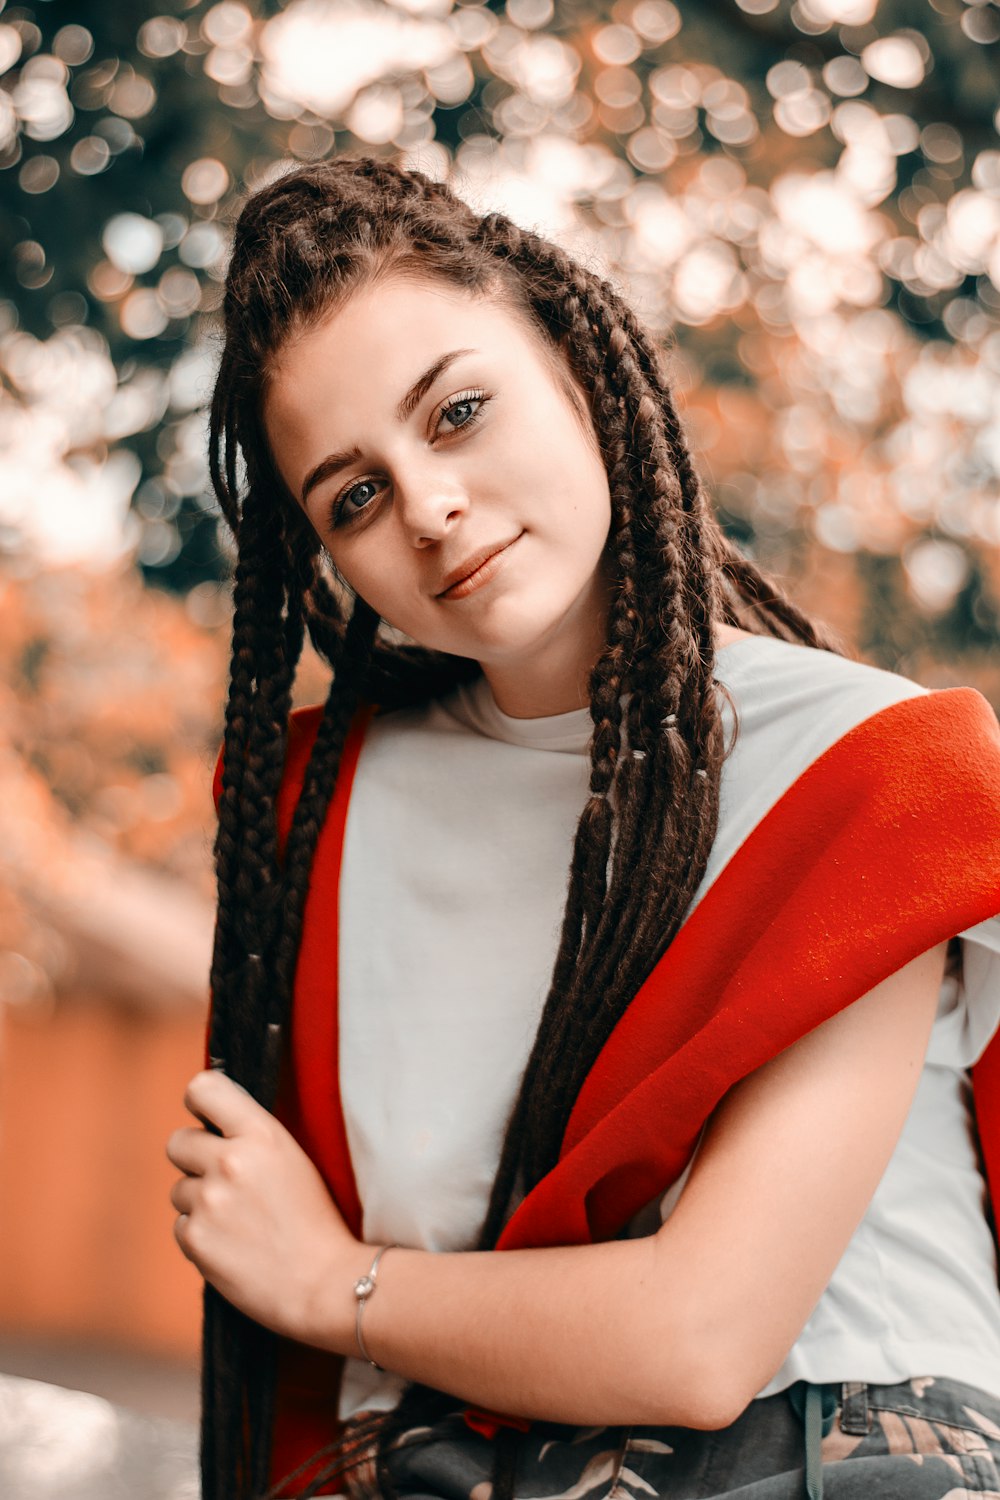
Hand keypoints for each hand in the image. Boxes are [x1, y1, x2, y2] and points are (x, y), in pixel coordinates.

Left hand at [166, 1069, 357, 1347]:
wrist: (325, 1284)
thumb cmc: (317, 1221)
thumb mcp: (294, 1159)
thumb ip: (252, 1138)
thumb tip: (213, 1122)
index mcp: (261, 1134)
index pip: (202, 1088)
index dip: (199, 1102)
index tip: (206, 1117)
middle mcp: (230, 1161)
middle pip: (178, 1141)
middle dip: (194, 1158)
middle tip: (223, 1180)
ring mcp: (209, 1201)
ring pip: (179, 1189)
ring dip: (200, 1202)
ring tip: (239, 1222)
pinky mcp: (196, 1239)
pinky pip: (181, 1226)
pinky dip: (201, 1236)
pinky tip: (233, 1245)